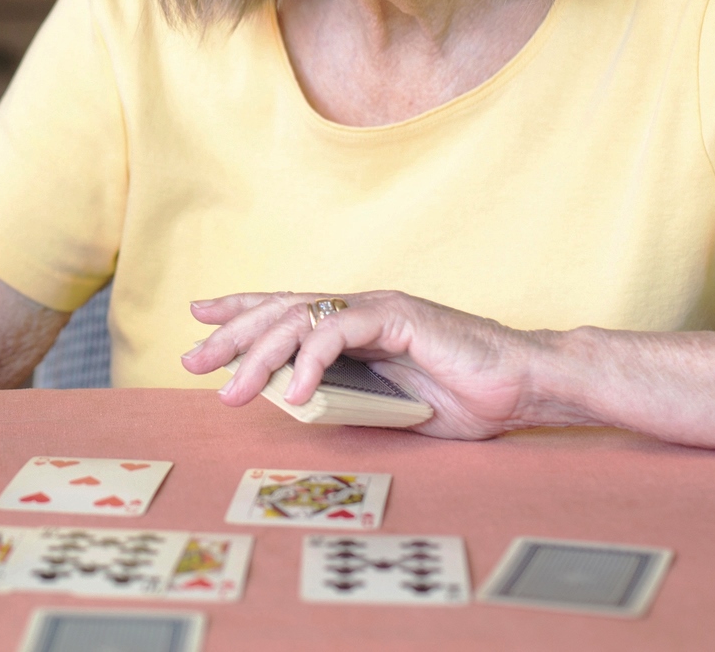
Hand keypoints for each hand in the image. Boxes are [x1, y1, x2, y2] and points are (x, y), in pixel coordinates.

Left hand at [182, 289, 560, 439]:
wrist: (523, 384)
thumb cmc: (465, 396)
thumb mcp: (390, 405)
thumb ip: (347, 396)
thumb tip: (295, 404)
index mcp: (357, 325)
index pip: (287, 311)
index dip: (242, 313)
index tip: (200, 322)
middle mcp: (361, 309)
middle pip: (280, 311)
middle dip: (232, 334)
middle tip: (191, 360)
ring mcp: (378, 309)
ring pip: (301, 320)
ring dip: (261, 356)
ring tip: (233, 390)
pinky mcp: (399, 317)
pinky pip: (342, 334)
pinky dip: (314, 361)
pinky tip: (299, 391)